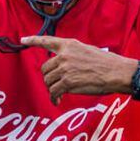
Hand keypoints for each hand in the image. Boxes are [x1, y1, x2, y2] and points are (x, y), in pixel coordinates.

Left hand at [21, 36, 135, 104]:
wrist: (116, 72)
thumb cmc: (106, 63)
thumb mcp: (87, 50)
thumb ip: (72, 54)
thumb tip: (63, 63)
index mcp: (69, 45)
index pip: (47, 41)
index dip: (33, 40)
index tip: (23, 40)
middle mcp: (64, 56)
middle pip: (45, 68)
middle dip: (48, 78)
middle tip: (56, 84)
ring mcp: (65, 69)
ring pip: (48, 81)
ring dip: (51, 89)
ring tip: (58, 94)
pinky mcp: (67, 82)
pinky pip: (53, 92)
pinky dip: (54, 98)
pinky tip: (57, 100)